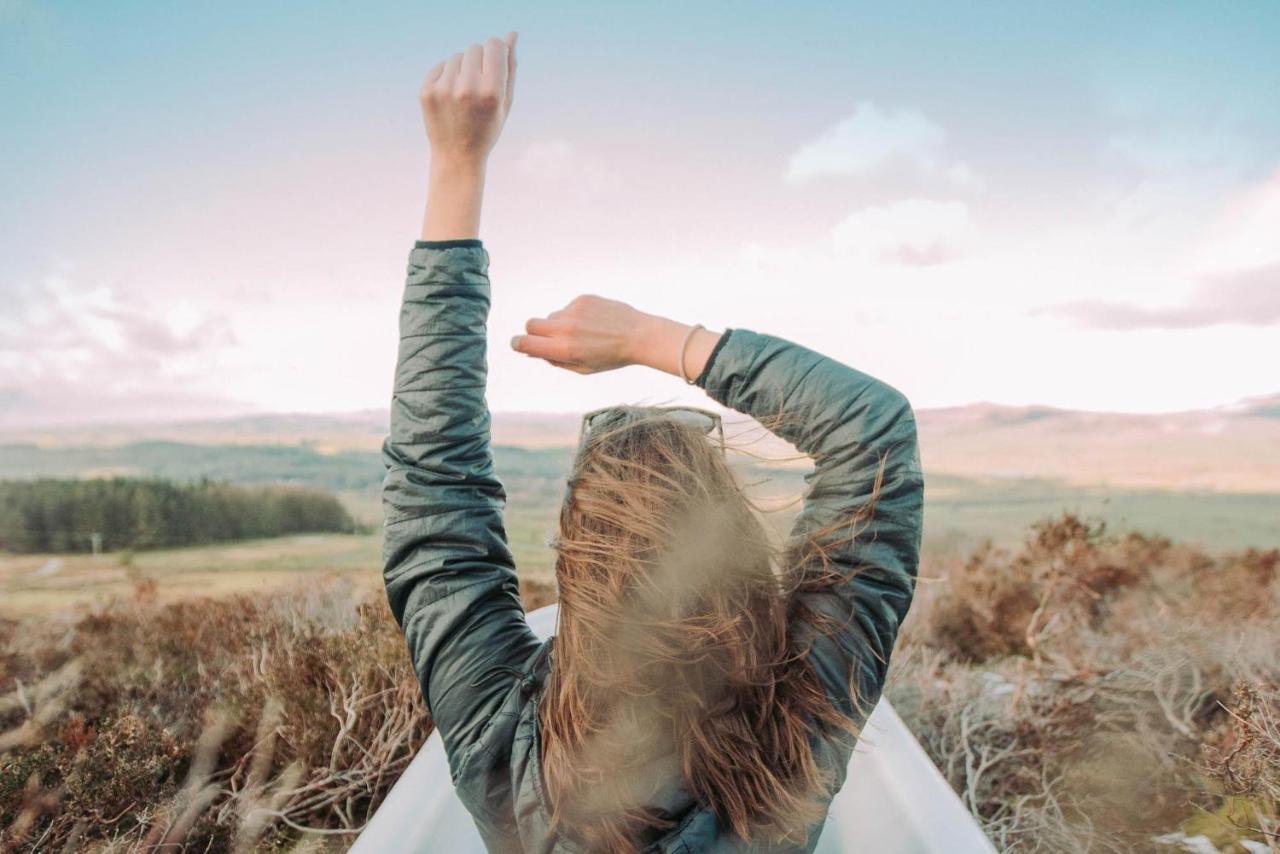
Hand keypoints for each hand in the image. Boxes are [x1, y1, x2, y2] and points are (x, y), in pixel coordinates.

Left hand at [420, 32, 517, 167]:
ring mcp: (444, 89)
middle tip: (479, 88)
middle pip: (474, 48)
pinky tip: (450, 98)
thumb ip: (510, 67)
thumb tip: (512, 35)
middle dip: (479, 61)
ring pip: (457, 56)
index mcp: (492, 91)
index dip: (496, 51)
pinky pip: (441, 66)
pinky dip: (447, 76)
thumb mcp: (505, 102)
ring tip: (464, 96)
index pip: (494, 45)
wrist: (457, 157)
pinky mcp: (427, 91)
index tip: (494, 64)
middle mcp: (467, 88)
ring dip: (462, 69)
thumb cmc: (487, 128)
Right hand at [512, 295, 643, 373]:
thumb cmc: (611, 357)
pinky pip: (568, 307)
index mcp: (564, 349)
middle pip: (531, 324)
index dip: (518, 344)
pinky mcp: (583, 299)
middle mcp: (565, 328)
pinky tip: (593, 323)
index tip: (520, 345)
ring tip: (584, 333)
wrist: (638, 336)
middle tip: (549, 340)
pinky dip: (575, 315)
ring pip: (552, 316)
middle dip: (535, 333)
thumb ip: (555, 361)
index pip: (525, 343)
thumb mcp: (582, 368)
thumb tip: (532, 352)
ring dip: (559, 325)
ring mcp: (574, 311)